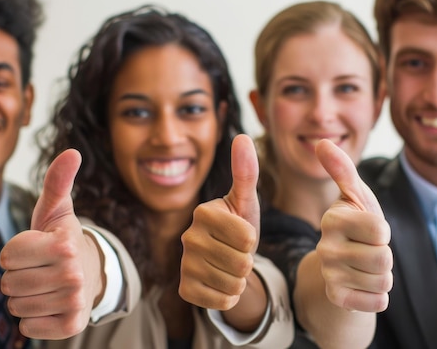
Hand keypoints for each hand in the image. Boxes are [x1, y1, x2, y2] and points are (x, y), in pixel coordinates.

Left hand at [0, 149, 102, 338]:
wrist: (90, 273)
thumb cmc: (62, 240)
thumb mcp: (56, 210)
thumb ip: (57, 181)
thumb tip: (72, 151)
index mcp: (64, 244)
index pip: (8, 255)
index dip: (14, 252)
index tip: (33, 249)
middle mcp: (73, 274)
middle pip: (8, 283)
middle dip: (16, 276)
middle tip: (38, 269)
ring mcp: (74, 302)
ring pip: (15, 306)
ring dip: (23, 297)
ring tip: (43, 286)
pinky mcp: (71, 326)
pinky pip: (26, 328)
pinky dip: (31, 319)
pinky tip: (48, 304)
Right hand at [179, 134, 259, 310]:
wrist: (224, 259)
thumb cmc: (238, 225)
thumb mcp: (245, 201)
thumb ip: (245, 172)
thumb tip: (241, 136)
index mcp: (203, 212)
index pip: (247, 237)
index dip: (253, 239)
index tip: (242, 233)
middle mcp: (187, 237)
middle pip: (241, 263)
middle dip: (247, 261)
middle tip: (237, 253)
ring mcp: (183, 265)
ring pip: (233, 284)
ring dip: (240, 279)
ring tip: (230, 267)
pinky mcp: (185, 290)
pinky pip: (223, 301)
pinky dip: (230, 296)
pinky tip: (221, 282)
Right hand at [316, 139, 392, 311]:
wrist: (342, 268)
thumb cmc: (356, 226)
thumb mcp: (355, 197)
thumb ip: (343, 170)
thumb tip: (322, 141)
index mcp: (331, 219)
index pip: (380, 230)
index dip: (382, 232)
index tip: (369, 230)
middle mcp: (324, 247)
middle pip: (383, 257)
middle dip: (385, 256)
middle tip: (368, 251)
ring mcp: (328, 274)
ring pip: (383, 281)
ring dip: (382, 276)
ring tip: (365, 267)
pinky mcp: (337, 298)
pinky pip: (377, 302)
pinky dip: (377, 296)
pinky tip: (362, 286)